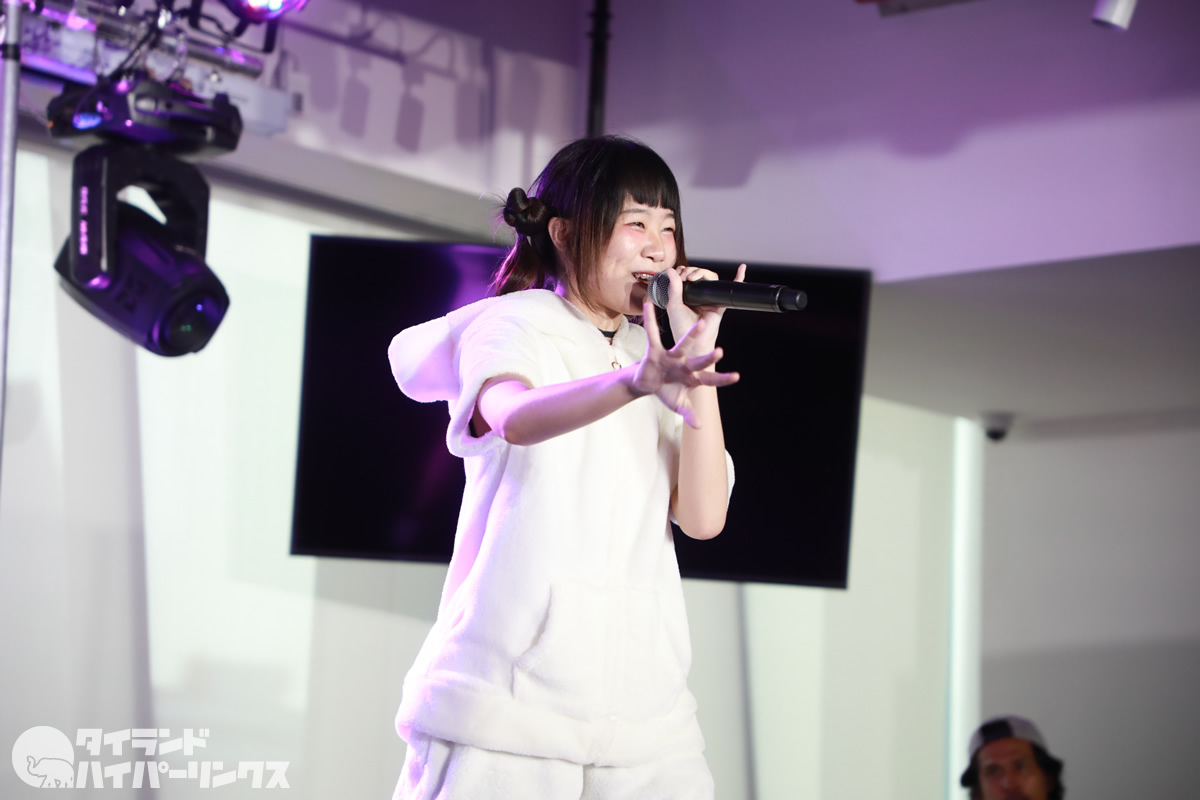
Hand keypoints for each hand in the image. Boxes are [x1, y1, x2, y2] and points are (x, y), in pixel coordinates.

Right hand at [631, 299, 738, 427]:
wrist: (646, 384)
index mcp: (692, 377)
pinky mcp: (655, 351)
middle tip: (721, 351)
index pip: (710, 378)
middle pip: (699, 360)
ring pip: (683, 345)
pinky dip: (650, 320)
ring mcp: (671, 356)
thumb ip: (689, 414)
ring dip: (692, 335)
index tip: (736, 376)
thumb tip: (700, 427)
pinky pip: (652, 334)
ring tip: (703, 323)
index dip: (722, 379)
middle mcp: (684, 364)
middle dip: (709, 358)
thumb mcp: (677, 405)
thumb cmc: (666, 390)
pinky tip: (649, 304)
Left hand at [662, 263, 747, 355]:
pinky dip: (738, 277)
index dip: (683, 270)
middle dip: (692, 270)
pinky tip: (742, 268)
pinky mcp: (720, 303)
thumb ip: (674, 287)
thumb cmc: (681, 327)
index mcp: (687, 294)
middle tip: (685, 277)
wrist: (692, 341)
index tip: (678, 274)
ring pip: (711, 277)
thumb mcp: (674, 305)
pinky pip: (730, 289)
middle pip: (700, 273)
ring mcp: (710, 298)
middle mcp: (699, 294)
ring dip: (703, 271)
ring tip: (693, 277)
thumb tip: (670, 270)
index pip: (687, 275)